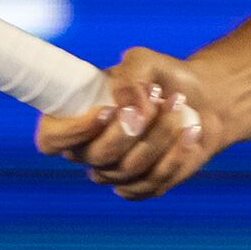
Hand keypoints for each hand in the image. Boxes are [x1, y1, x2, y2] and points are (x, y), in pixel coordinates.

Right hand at [34, 47, 224, 199]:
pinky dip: (176, 155)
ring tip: (179, 103)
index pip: (52, 140)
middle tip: (158, 97)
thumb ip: (129, 78)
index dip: (75, 130)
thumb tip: (129, 106)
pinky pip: (154, 182)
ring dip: (161, 134)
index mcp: (71, 120)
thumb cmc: (160, 78)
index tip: (108, 109)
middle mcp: (87, 152)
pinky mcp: (142, 187)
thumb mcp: (142, 62)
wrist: (199, 99)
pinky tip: (190, 132)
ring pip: (131, 169)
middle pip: (99, 156)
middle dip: (131, 129)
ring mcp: (114, 173)